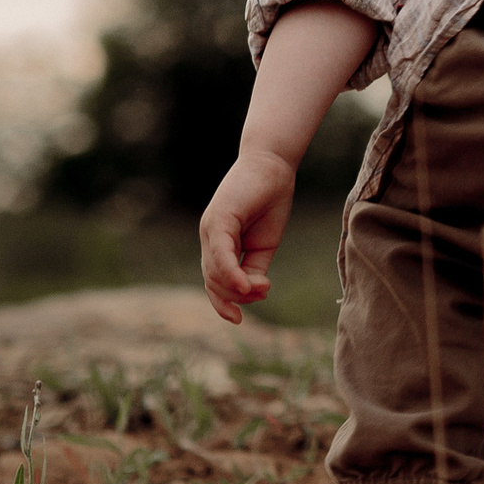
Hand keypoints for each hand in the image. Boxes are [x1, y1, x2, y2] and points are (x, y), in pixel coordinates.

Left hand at [199, 151, 298, 323]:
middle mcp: (209, 236)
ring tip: (263, 285)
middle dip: (236, 296)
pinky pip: (220, 255)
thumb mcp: (265, 243)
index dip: (223, 303)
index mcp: (219, 243)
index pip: (213, 281)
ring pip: (215, 272)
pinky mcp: (219, 220)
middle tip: (263, 291)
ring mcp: (211, 228)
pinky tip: (247, 284)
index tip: (238, 319)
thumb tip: (252, 291)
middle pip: (213, 281)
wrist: (274, 164)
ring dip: (239, 287)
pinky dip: (232, 274)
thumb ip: (254, 267)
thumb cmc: (270, 199)